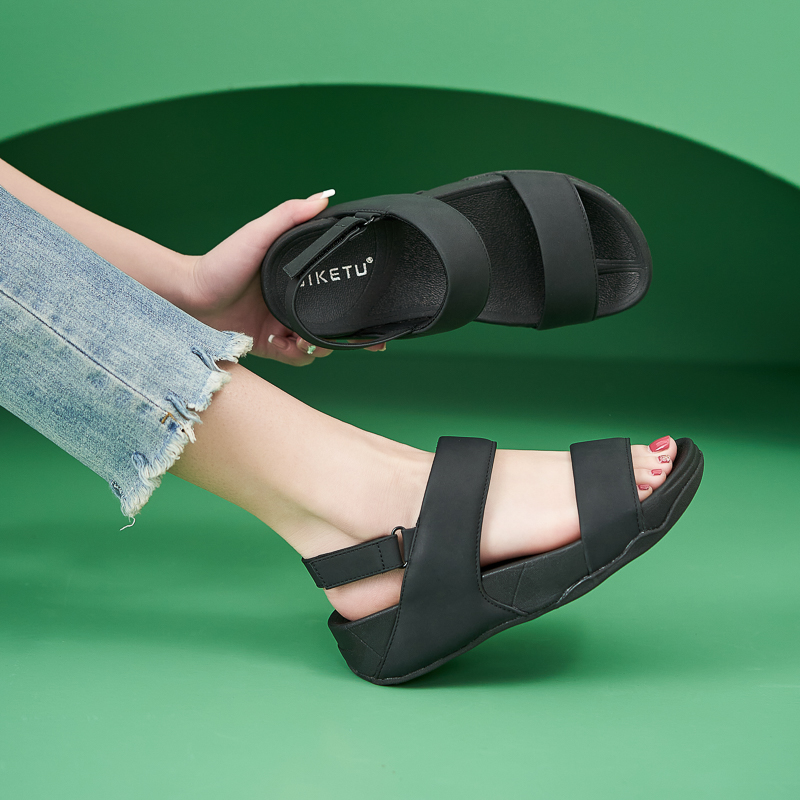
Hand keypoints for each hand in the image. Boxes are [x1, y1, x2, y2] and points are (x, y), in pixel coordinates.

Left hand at [184, 193, 386, 364]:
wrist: (188, 297)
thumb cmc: (219, 263)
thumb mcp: (257, 233)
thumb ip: (289, 215)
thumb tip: (323, 197)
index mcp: (296, 279)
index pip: (335, 292)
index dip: (356, 306)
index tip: (375, 315)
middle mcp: (293, 303)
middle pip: (331, 323)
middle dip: (345, 335)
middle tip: (360, 342)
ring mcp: (282, 325)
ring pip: (315, 345)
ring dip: (315, 345)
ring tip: (304, 340)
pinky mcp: (267, 345)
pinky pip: (293, 357)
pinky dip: (293, 354)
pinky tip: (281, 343)